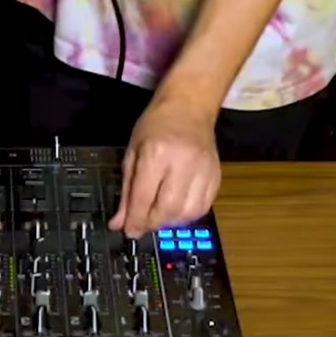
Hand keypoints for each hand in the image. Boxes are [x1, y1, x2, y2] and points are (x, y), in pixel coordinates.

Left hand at [109, 93, 220, 238]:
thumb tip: (119, 222)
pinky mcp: (216, 175)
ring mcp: (203, 169)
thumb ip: (127, 189)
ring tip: (159, 215)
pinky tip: (177, 209)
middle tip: (142, 224)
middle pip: (168, 208)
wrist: (189, 105)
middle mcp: (182, 162)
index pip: (144, 197)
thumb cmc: (156, 124)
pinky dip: (188, 216)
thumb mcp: (133, 150)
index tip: (128, 231)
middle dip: (152, 223)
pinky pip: (204, 207)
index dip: (134, 220)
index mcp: (156, 153)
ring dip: (170, 222)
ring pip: (188, 213)